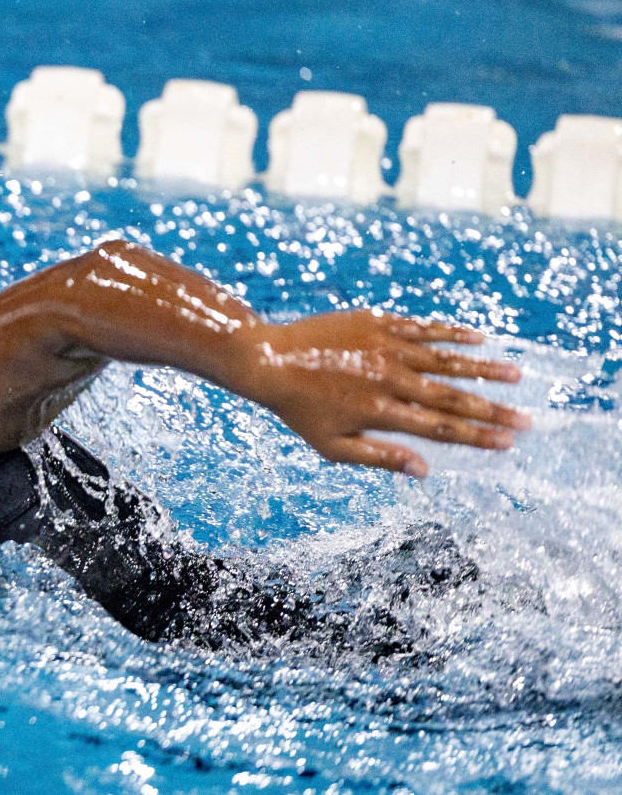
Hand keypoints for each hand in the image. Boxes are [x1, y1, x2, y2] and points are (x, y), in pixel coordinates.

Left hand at [227, 310, 530, 476]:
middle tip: (527, 420)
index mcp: (381, 412)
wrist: (268, 360)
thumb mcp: (332, 446)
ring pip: (445, 359)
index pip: (440, 429)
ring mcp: (386, 348)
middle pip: (452, 398)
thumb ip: (380, 457)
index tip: (508, 442)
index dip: (477, 437)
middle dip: (492, 411)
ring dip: (483, 368)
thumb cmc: (298, 409)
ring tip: (516, 375)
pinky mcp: (378, 324)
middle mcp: (389, 379)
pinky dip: (451, 333)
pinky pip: (423, 327)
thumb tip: (425, 470)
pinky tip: (478, 337)